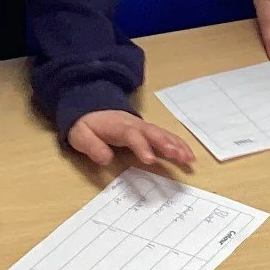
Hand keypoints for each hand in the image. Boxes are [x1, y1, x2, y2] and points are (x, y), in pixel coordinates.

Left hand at [67, 110, 194, 170]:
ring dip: (176, 145)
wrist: (92, 109)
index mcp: (118, 126)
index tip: (150, 160)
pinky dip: (178, 145)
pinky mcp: (149, 132)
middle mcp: (135, 124)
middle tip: (177, 156)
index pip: (132, 135)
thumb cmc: (87, 126)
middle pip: (152, 132)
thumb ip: (91, 146)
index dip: (142, 146)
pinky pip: (166, 136)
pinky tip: (188, 156)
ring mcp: (144, 127)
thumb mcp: (80, 136)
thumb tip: (105, 158)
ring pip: (162, 134)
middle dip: (166, 144)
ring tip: (188, 159)